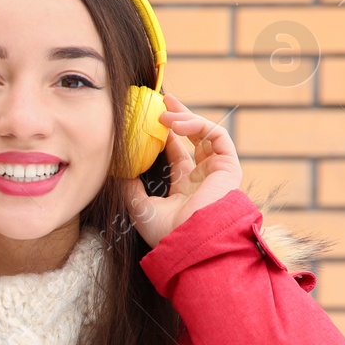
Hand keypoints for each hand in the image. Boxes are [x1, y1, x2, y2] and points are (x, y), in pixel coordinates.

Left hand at [120, 92, 243, 248]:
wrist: (190, 243)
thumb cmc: (167, 233)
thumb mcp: (140, 207)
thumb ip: (129, 187)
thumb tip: (116, 169)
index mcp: (184, 188)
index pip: (176, 153)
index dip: (164, 135)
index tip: (149, 118)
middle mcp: (202, 178)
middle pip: (193, 138)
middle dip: (179, 117)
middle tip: (162, 100)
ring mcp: (216, 172)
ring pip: (205, 134)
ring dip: (186, 119)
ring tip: (165, 114)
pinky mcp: (228, 167)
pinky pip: (217, 137)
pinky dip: (198, 125)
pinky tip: (177, 124)